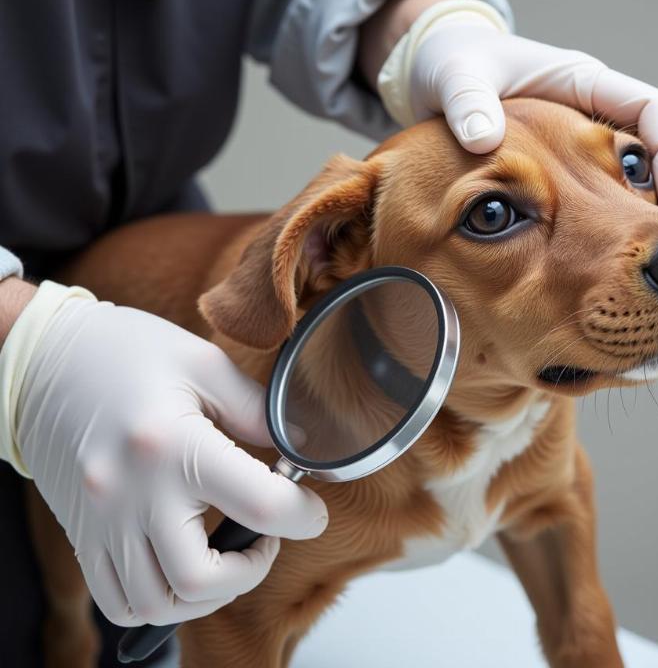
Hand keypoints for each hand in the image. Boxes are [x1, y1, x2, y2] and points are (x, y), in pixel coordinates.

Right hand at [10, 283, 327, 625]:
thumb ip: (256, 411)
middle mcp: (131, 494)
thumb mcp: (203, 364)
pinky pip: (119, 601)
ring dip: (208, 593)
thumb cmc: (128, 352)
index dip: (303, 515)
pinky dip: (161, 599)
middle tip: (267, 535)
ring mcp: (100, 522)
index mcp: (172, 443)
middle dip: (253, 569)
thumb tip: (300, 445)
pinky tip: (183, 562)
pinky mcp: (82, 535)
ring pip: (157, 604)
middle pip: (200, 580)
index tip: (313, 511)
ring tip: (228, 551)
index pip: (258, 504)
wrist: (45, 360)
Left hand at [373, 0, 657, 216]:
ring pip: (633, 173)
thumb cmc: (451, 62)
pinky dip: (620, 214)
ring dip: (652, 209)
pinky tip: (629, 248)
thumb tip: (483, 139)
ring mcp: (577, 136)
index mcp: (579, 78)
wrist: (434, 68)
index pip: (651, 109)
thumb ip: (468, 103)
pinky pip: (602, 186)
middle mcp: (590, 108)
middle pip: (653, 150)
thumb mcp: (455, 76)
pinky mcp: (559, 160)